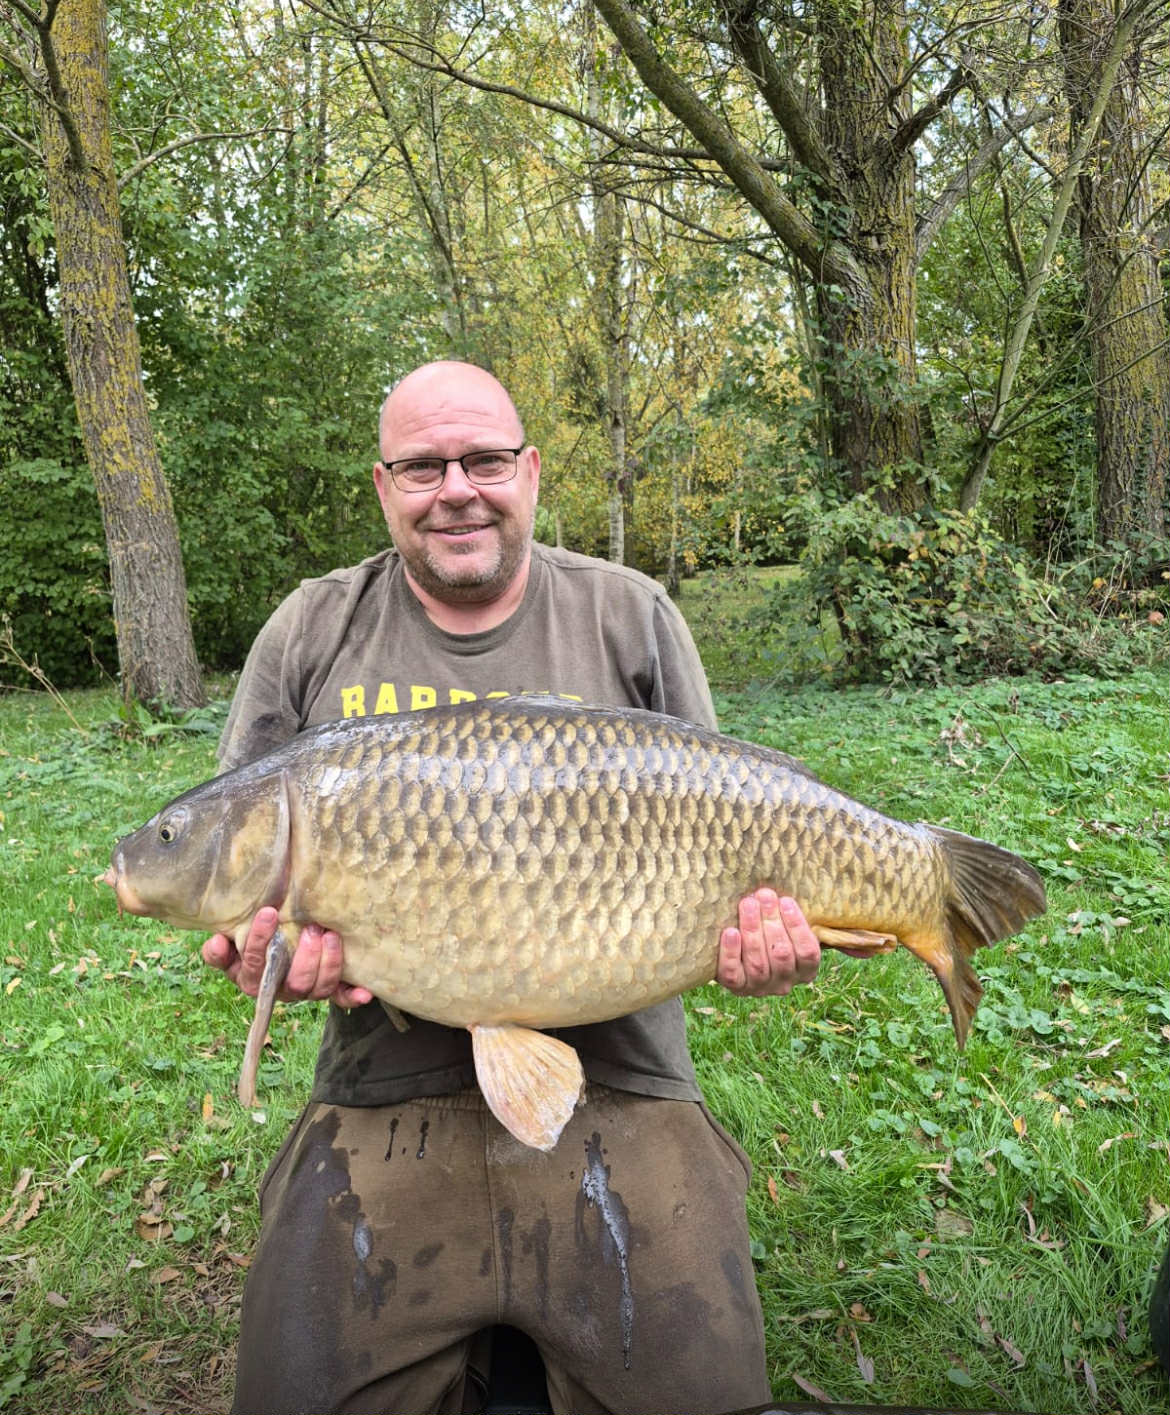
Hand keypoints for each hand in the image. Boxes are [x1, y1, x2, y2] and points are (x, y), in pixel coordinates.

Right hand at [201, 906, 373, 1008]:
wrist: (276, 948)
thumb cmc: (253, 943)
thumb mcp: (232, 943)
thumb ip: (221, 949)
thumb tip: (216, 942)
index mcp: (253, 980)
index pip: (255, 965)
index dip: (260, 942)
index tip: (269, 913)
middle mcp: (280, 990)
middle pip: (295, 983)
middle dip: (306, 957)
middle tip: (312, 928)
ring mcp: (305, 991)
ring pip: (319, 988)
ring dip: (328, 963)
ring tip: (330, 936)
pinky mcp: (327, 990)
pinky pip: (341, 998)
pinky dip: (352, 997)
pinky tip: (365, 993)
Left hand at [717, 889, 819, 996]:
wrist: (738, 955)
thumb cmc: (770, 933)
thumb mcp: (787, 928)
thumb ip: (793, 917)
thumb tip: (796, 890)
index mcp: (805, 970)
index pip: (808, 953)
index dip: (797, 926)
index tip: (786, 900)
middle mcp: (785, 983)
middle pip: (782, 955)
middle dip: (772, 922)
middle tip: (764, 895)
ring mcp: (760, 988)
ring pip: (758, 964)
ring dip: (753, 930)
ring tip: (748, 904)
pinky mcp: (736, 987)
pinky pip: (733, 974)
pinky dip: (731, 952)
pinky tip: (730, 931)